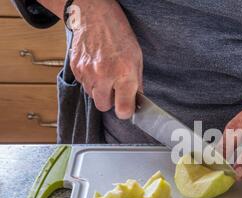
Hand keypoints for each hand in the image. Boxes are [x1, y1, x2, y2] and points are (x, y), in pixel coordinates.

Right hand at [69, 0, 142, 118]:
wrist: (93, 14)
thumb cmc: (118, 34)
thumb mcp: (136, 58)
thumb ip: (136, 83)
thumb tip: (136, 101)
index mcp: (124, 73)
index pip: (123, 110)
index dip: (126, 110)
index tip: (127, 107)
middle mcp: (104, 75)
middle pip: (104, 106)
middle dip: (111, 100)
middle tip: (115, 87)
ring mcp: (87, 72)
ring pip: (92, 96)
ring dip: (99, 90)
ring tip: (105, 72)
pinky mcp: (75, 69)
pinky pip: (83, 85)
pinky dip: (90, 80)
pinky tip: (95, 67)